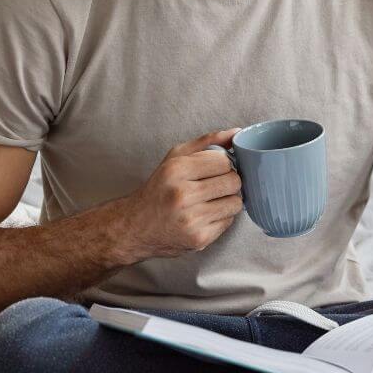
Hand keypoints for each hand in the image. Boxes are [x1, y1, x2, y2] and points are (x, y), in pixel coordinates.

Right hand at [117, 128, 244, 262]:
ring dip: (228, 200)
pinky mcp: (199, 239)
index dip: (225, 164)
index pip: (224, 161)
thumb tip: (237, 133)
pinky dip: (221, 217)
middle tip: (215, 185)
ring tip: (211, 200)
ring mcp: (191, 220)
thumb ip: (206, 142)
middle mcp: (182, 195)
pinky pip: (229, 222)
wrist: (135, 227)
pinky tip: (205, 215)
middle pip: (233, 182)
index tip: (216, 169)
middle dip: (229, 181)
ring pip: (236, 203)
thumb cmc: (159, 189)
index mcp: (176, 170)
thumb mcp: (175, 158)